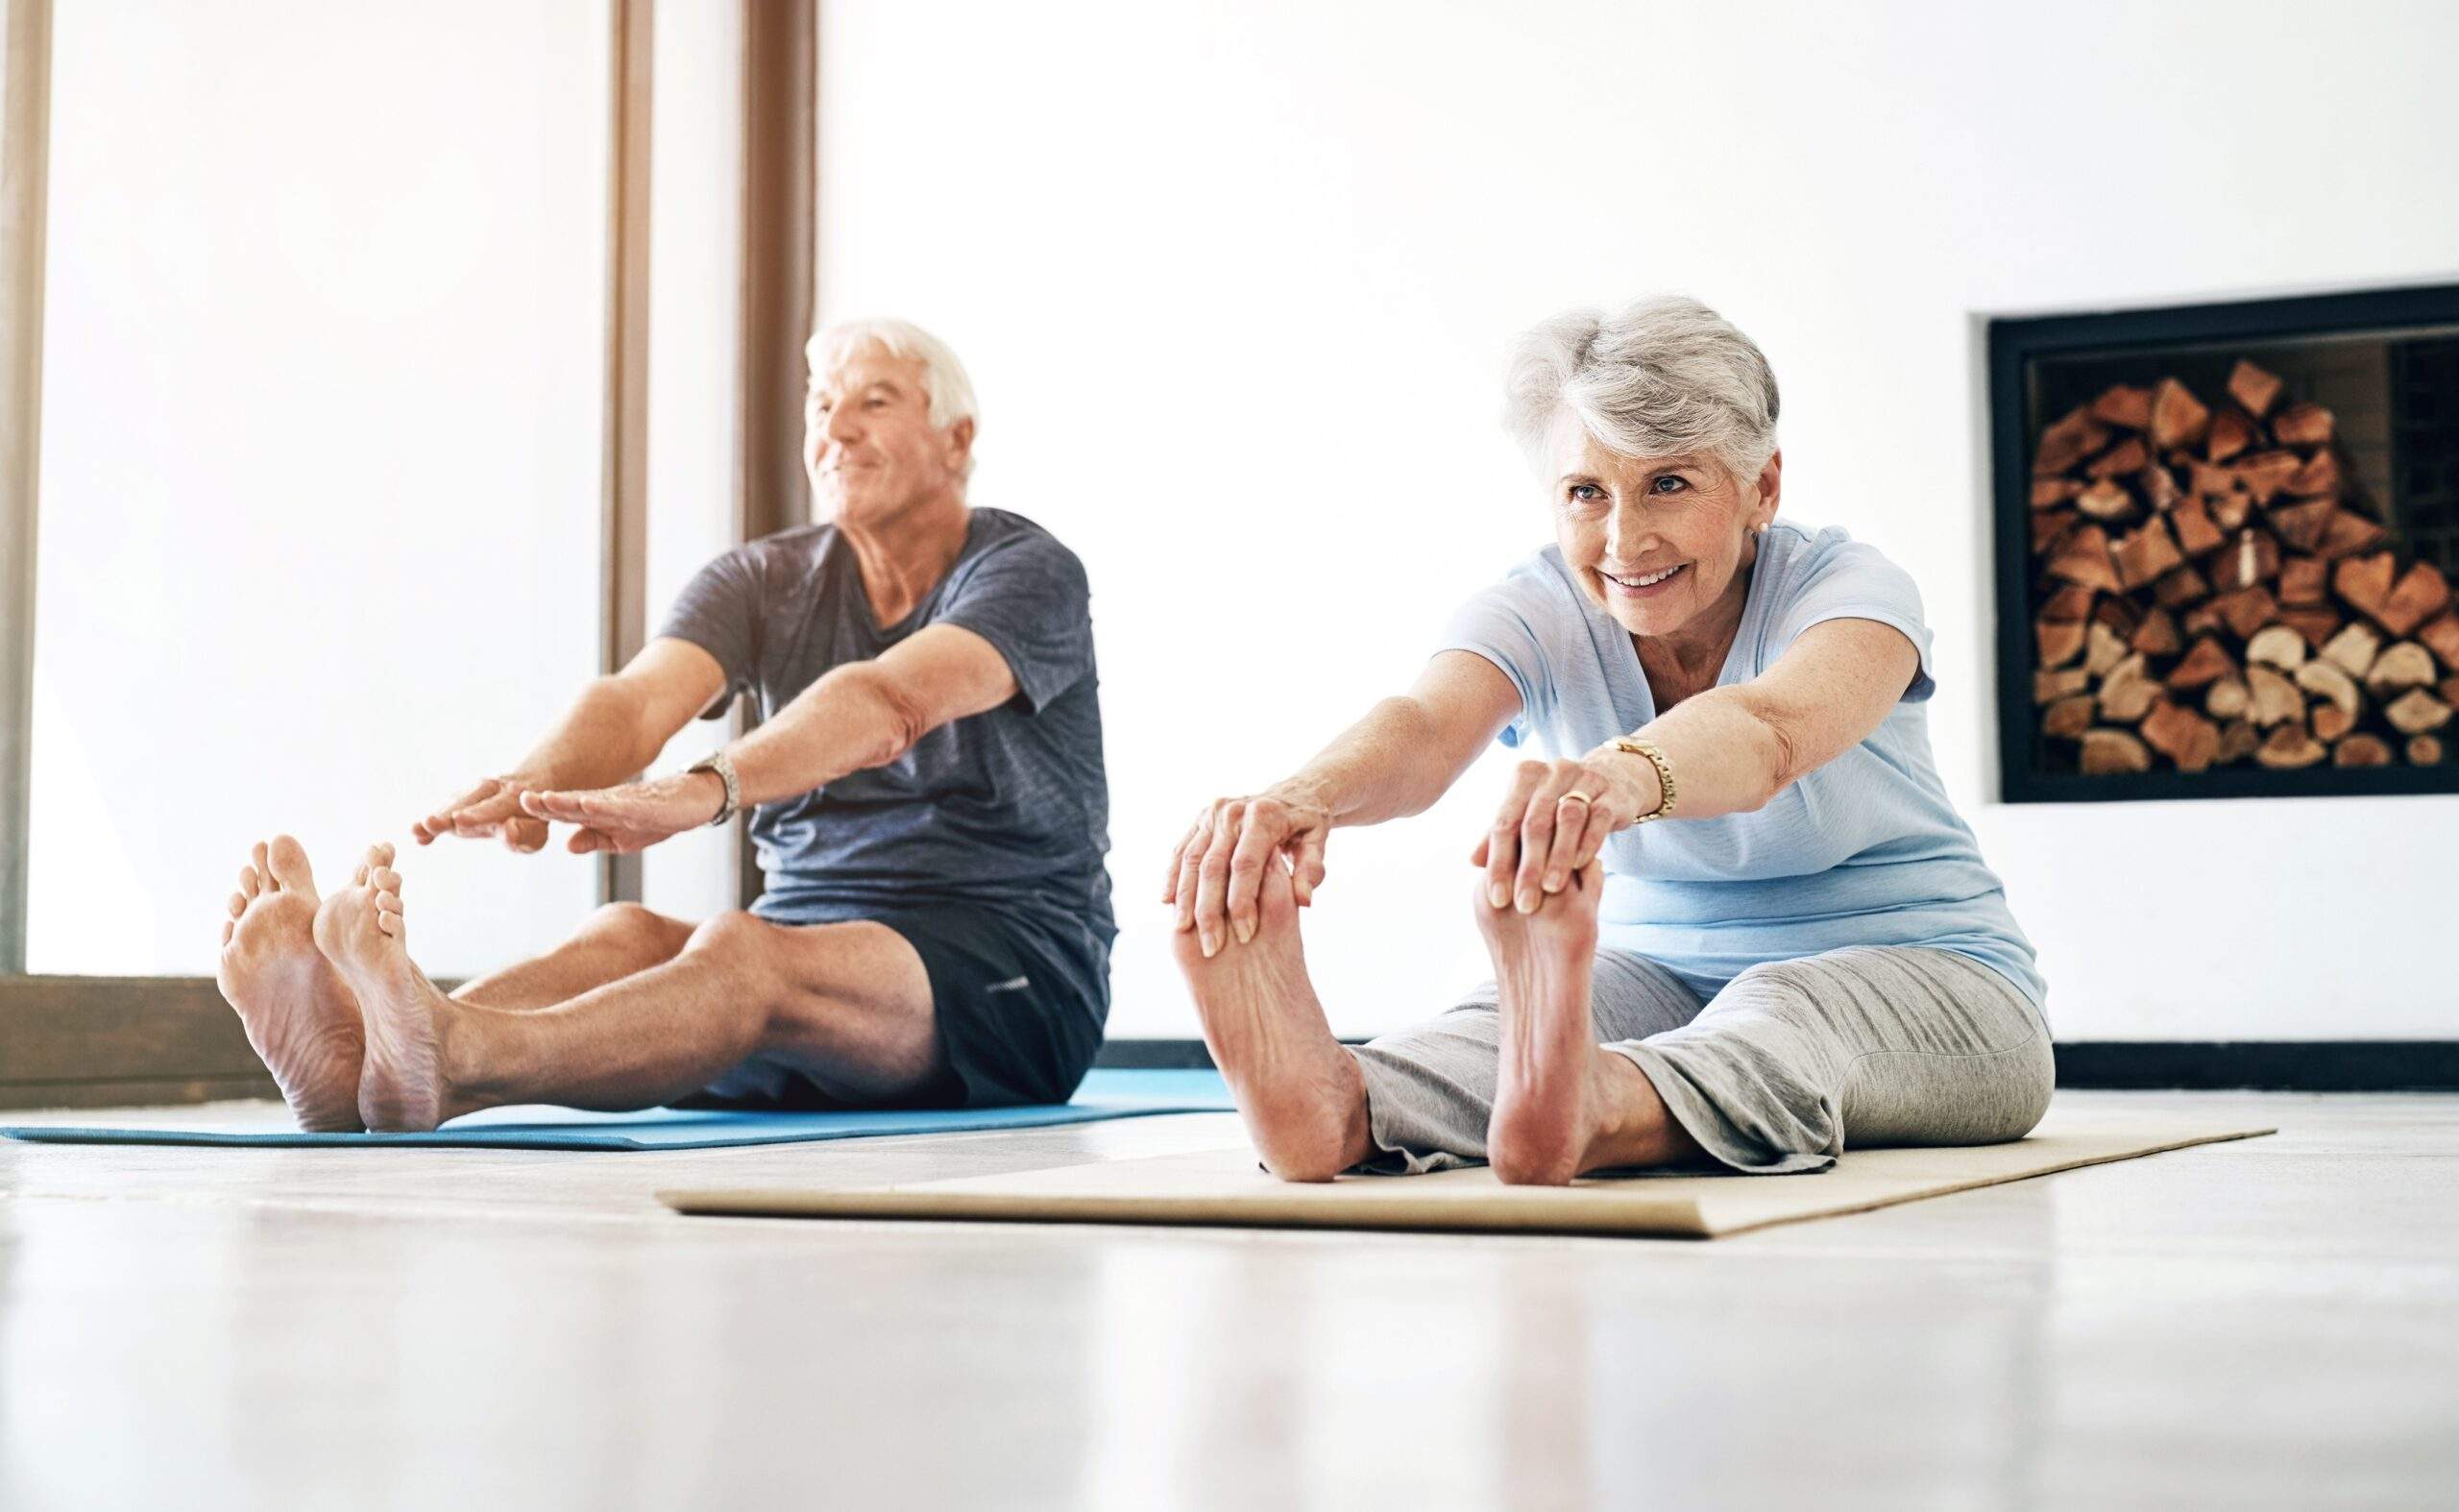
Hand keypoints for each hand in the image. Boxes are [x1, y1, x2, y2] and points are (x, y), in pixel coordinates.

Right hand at [414, 775, 549, 852]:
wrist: (526, 786)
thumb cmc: (533, 818)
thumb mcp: (538, 830)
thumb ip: (526, 833)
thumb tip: (509, 830)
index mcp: (513, 796)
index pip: (495, 806)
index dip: (477, 814)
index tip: (459, 820)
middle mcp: (490, 789)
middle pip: (467, 801)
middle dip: (448, 812)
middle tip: (429, 822)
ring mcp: (472, 793)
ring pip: (452, 804)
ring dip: (436, 816)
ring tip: (416, 830)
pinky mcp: (459, 801)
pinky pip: (444, 813)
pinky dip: (432, 825)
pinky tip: (417, 835)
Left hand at [518, 771, 725, 854]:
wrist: (696, 800)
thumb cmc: (660, 818)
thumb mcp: (624, 838)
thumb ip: (597, 838)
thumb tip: (568, 844)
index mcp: (600, 812)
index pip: (564, 814)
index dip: (540, 814)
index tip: (512, 816)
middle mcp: (607, 803)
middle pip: (569, 803)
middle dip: (542, 804)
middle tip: (514, 801)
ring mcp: (625, 802)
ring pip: (589, 802)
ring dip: (563, 801)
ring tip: (540, 800)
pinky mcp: (645, 805)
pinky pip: (620, 806)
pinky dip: (601, 805)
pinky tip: (585, 805)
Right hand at [1163, 786, 1332, 956]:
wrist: (1293, 794)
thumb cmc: (1307, 826)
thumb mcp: (1319, 844)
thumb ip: (1311, 871)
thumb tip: (1304, 900)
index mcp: (1264, 816)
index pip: (1246, 865)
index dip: (1243, 901)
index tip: (1246, 934)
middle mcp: (1233, 810)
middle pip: (1213, 865)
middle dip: (1210, 908)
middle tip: (1212, 945)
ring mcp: (1212, 814)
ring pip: (1191, 859)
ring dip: (1185, 897)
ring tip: (1183, 929)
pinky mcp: (1200, 819)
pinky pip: (1182, 851)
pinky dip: (1173, 876)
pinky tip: (1168, 902)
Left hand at [1470, 753, 1650, 913]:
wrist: (1612, 782)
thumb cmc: (1559, 805)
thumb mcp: (1529, 816)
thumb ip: (1503, 836)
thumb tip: (1473, 861)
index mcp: (1525, 776)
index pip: (1506, 823)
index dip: (1499, 862)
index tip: (1497, 898)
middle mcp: (1553, 772)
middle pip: (1535, 823)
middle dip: (1528, 867)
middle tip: (1525, 903)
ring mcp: (1585, 779)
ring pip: (1568, 819)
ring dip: (1558, 857)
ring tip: (1551, 889)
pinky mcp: (1611, 794)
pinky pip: (1598, 818)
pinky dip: (1587, 842)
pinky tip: (1580, 866)